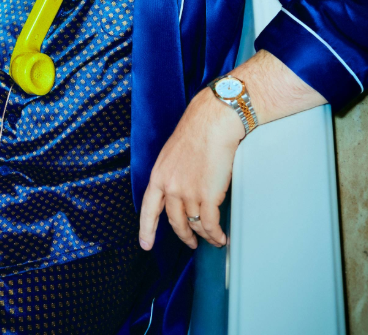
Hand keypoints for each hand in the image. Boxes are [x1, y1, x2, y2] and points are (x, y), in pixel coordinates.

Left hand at [137, 86, 244, 250]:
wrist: (213, 122)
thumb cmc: (198, 131)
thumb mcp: (172, 153)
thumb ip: (172, 173)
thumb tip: (180, 187)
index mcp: (159, 175)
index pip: (149, 208)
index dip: (147, 229)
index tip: (146, 244)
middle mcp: (170, 187)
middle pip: (174, 221)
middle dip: (184, 236)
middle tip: (190, 242)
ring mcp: (188, 193)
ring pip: (195, 225)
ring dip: (205, 236)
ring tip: (213, 239)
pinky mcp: (208, 196)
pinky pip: (210, 224)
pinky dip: (216, 234)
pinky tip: (221, 237)